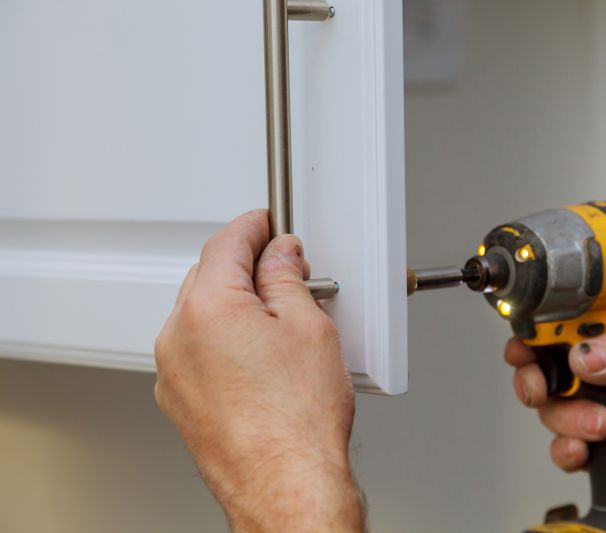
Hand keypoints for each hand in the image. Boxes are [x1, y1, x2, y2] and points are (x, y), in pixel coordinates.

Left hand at [155, 210, 361, 531]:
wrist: (286, 486)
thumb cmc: (298, 424)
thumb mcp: (308, 328)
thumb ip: (287, 279)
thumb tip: (281, 256)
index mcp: (208, 309)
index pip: (226, 244)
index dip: (252, 227)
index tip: (266, 224)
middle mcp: (178, 338)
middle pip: (208, 277)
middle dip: (245, 267)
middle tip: (285, 270)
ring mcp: (172, 373)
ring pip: (201, 315)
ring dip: (234, 305)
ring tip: (280, 321)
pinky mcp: (178, 401)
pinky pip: (197, 351)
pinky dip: (223, 340)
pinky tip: (261, 356)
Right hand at [505, 322, 605, 507]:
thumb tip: (585, 356)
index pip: (554, 328)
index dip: (532, 335)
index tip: (526, 345)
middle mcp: (593, 369)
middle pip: (537, 370)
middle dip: (530, 378)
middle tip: (541, 386)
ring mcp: (591, 406)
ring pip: (549, 412)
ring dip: (567, 418)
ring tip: (602, 422)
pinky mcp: (596, 443)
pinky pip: (563, 449)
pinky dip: (567, 450)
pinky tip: (585, 446)